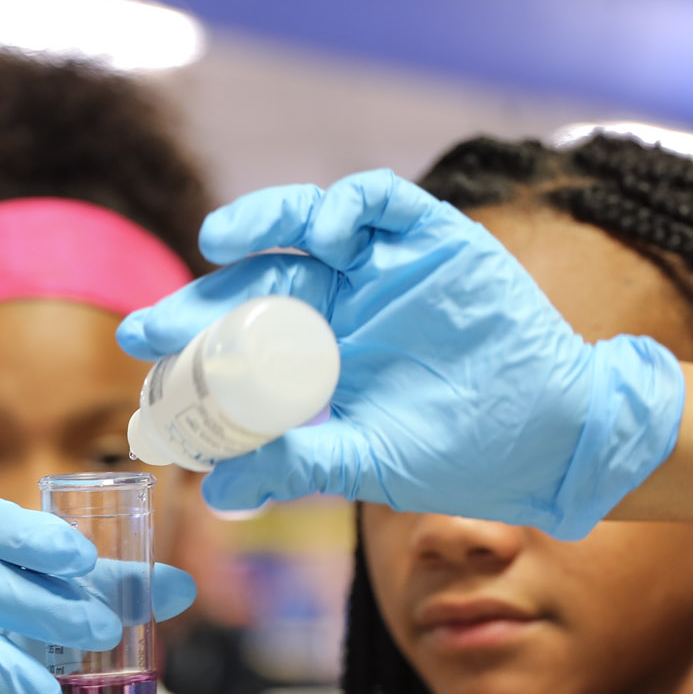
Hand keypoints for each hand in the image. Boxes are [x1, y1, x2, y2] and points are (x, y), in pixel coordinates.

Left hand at [117, 170, 685, 539]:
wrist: (552, 435)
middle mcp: (346, 302)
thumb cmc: (459, 453)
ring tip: (219, 241)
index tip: (141, 351)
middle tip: (154, 319)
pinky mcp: (436, 238)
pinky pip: (381, 201)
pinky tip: (323, 234)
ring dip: (263, 222)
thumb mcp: (365, 461)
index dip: (191, 336)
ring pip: (311, 224)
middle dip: (205, 293)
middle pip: (262, 278)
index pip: (242, 332)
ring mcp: (387, 267)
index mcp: (320, 353)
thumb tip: (213, 492)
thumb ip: (296, 465)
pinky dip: (346, 205)